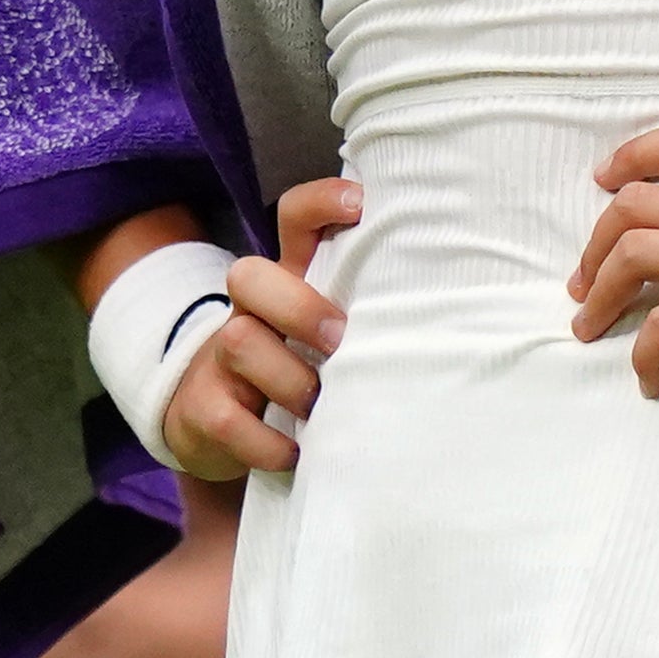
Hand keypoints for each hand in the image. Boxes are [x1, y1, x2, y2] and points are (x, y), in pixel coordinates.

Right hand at [160, 178, 361, 478]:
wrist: (216, 426)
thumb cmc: (299, 370)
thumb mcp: (328, 336)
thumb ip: (368, 314)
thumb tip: (455, 306)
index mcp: (288, 283)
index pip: (294, 219)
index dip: (321, 203)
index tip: (361, 205)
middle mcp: (250, 311)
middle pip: (250, 275)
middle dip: (299, 307)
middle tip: (339, 341)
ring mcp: (220, 359)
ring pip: (240, 343)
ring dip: (292, 382)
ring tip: (320, 410)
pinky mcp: (204, 410)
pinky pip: (229, 421)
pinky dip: (268, 443)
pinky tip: (296, 453)